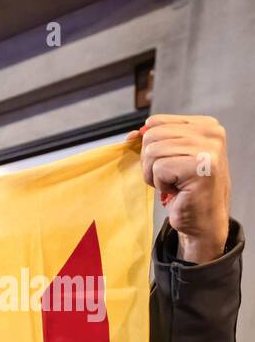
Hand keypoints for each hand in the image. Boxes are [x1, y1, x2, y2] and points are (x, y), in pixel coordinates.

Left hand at [131, 115, 230, 263]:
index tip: (164, 163)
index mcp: (205, 125)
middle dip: (150, 162)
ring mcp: (207, 148)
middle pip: (151, 136)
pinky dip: (160, 184)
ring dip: (154, 174)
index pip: (156, 122)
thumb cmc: (187, 190)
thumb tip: (131, 135)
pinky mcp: (199, 166)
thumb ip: (155, 141)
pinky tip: (178, 190)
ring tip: (174, 183)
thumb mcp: (171, 157)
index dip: (148, 145)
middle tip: (169, 177)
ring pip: (152, 152)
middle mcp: (210, 132)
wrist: (204, 220)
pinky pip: (158, 169)